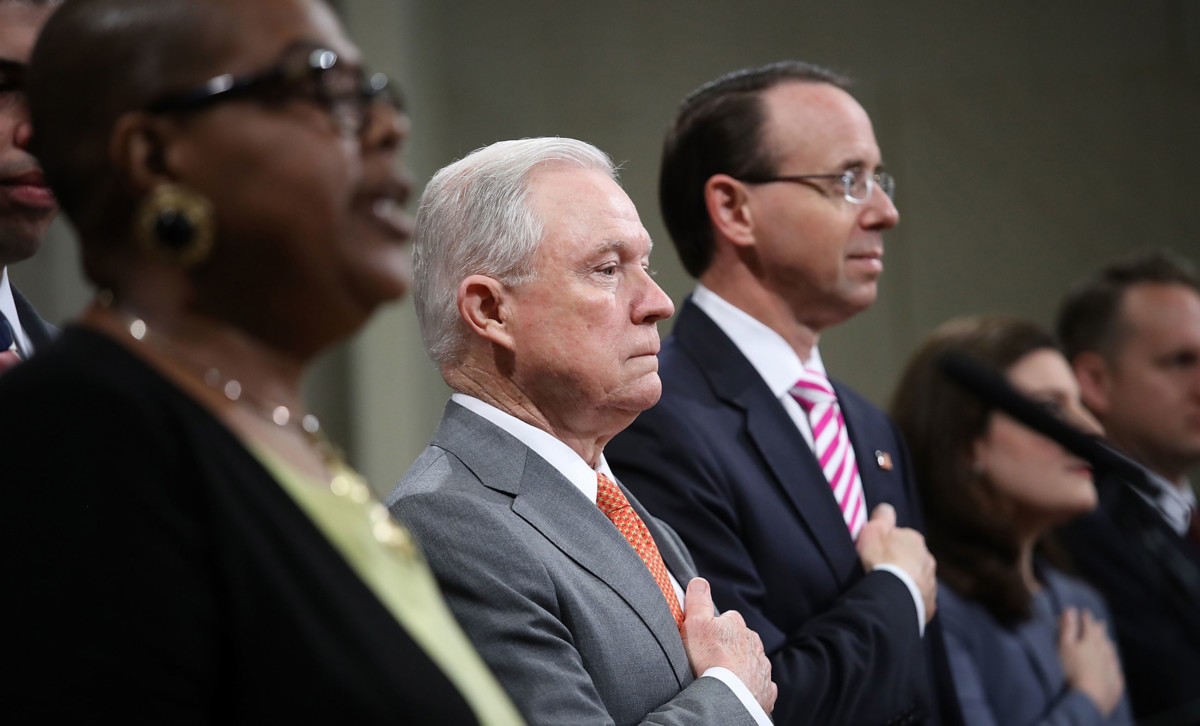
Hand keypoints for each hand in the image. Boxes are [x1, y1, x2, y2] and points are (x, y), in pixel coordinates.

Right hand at [681, 577, 776, 713]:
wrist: (727, 697)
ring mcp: (762, 668)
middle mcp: (754, 644)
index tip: (705, 635)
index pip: (728, 618)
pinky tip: (739, 692)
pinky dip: (751, 687)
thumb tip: (700, 581)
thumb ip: (698, 601)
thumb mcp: (695, 623)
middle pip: (742, 640)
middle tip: (712, 659)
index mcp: (737, 626)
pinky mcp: (765, 691)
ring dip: (741, 667)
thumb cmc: (709, 659)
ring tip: (723, 678)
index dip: (715, 626)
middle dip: (731, 647)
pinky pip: (760, 686)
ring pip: (752, 662)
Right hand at [855, 503, 936, 622]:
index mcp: (914, 539)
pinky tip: (896, 601)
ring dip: (907, 580)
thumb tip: (887, 508)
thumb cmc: (881, 560)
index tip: (876, 552)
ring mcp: (930, 582)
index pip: (901, 537)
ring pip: (917, 578)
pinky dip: (909, 598)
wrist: (894, 596)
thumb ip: (882, 517)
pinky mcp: (929, 603)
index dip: (888, 543)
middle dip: (901, 562)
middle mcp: (927, 558)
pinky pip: (918, 598)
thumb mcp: (874, 531)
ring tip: (889, 588)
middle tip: (883, 571)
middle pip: (912, 557)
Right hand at [1058, 608, 1124, 715]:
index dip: (1086, 618)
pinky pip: (1116, 668)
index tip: (1085, 611)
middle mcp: (1104, 652)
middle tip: (1100, 622)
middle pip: (1102, 638)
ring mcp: (1111, 668)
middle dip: (1100, 629)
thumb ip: (1067, 628)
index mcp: (1090, 642)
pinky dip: (1114, 662)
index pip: (1088, 626)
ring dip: (1108, 644)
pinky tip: (1114, 663)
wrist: (1089, 697)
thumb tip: (1070, 609)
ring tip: (1108, 640)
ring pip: (1111, 652)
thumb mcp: (1064, 646)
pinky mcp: (1115, 683)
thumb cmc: (1071, 669)